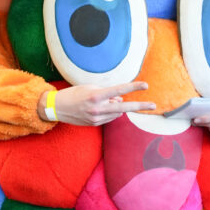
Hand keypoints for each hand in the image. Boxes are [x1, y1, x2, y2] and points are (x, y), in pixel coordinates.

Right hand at [40, 82, 155, 126]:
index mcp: (96, 96)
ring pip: (116, 113)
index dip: (133, 87)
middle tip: (153, 105)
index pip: (119, 90)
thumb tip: (120, 100)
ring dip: (117, 107)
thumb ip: (107, 93)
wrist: (57, 108)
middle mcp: (97, 108)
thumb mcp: (89, 88)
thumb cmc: (73, 94)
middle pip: (124, 108)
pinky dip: (109, 112)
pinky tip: (99, 108)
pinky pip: (109, 117)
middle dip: (140, 106)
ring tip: (105, 101)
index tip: (145, 85)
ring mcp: (96, 118)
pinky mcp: (94, 124)